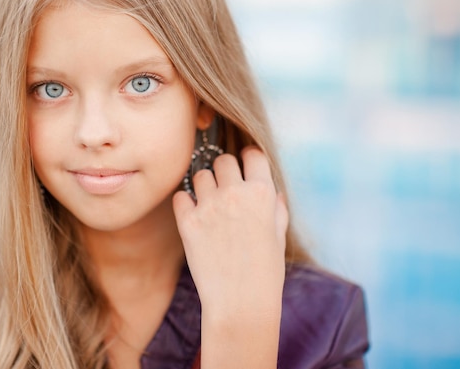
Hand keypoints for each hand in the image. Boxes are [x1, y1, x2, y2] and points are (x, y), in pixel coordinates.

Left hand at [172, 146, 287, 319]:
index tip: (245, 169)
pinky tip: (194, 216)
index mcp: (263, 193)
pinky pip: (180, 197)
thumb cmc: (265, 273)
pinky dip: (186, 203)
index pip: (252, 154)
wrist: (241, 304)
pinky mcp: (188, 222)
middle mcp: (235, 194)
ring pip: (200, 175)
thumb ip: (275, 206)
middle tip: (226, 188)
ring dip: (205, 185)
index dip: (249, 160)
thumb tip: (270, 190)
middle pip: (223, 160)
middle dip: (225, 170)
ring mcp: (209, 207)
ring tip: (210, 205)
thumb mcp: (279, 235)